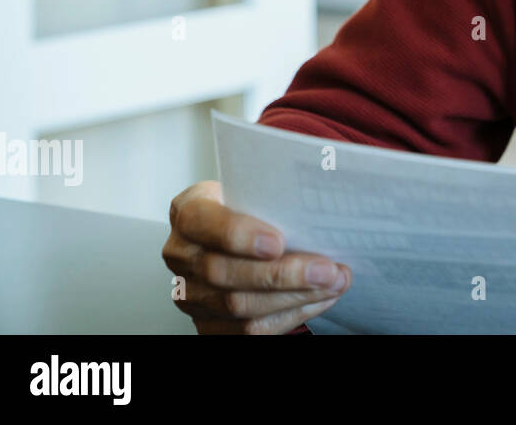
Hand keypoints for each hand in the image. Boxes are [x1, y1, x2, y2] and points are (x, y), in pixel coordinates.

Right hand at [162, 180, 351, 333]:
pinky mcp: (208, 322)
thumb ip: (276, 193)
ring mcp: (191, 293)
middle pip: (223, 273)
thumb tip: (320, 199)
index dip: (237, 234)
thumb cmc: (254, 205)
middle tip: (326, 270)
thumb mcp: (258, 187)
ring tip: (332, 283)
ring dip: (294, 297)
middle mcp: (182, 254)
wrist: (243, 232)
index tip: (278, 241)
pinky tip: (319, 299)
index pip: (200, 221)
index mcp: (189, 211)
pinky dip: (291, 314)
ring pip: (239, 306)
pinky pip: (249, 329)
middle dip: (282, 274)